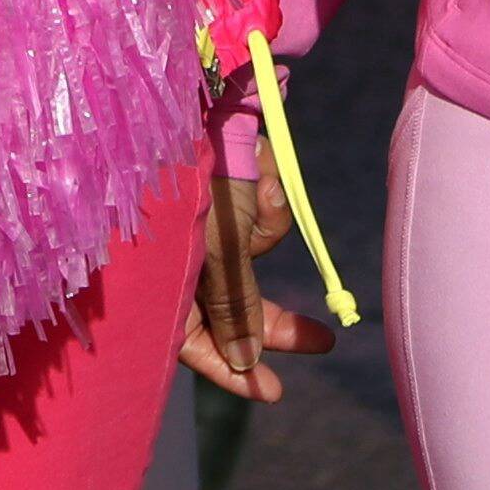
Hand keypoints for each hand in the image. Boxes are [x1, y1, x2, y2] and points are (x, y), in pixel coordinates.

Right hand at [180, 172, 331, 402]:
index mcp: (163, 280)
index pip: (197, 341)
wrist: (182, 96)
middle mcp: (180, 255)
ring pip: (257, 247)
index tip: (273, 392)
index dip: (234, 370)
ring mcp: (202, 220)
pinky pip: (263, 208)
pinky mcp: (223, 188)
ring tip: (259, 185)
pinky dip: (269, 191)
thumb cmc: (190, 180)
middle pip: (235, 302)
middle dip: (277, 318)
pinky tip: (257, 164)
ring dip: (268, 224)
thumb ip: (236, 305)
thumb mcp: (219, 250)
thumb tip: (249, 361)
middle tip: (325, 339)